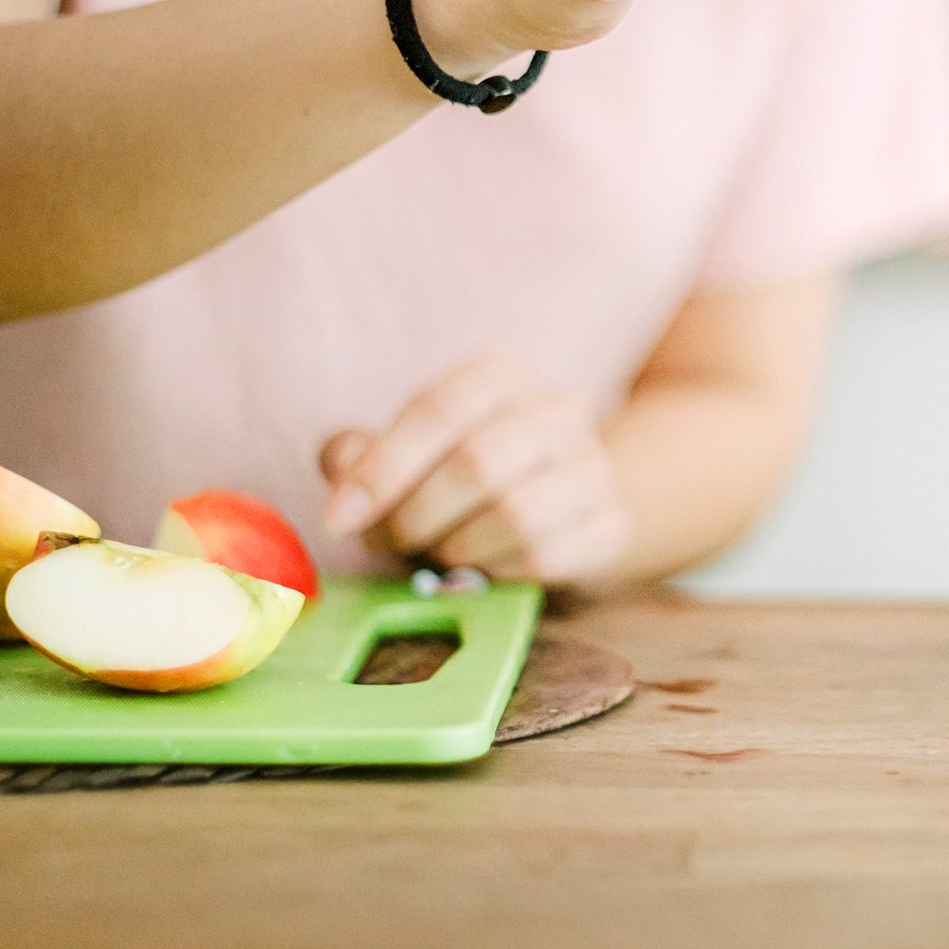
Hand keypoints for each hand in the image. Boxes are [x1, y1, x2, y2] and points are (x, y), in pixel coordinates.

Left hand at [319, 352, 633, 585]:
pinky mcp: (612, 523)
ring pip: (516, 515)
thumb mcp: (410, 452)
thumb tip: (342, 465)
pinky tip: (482, 568)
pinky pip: (545, 558)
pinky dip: (497, 573)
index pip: (438, 408)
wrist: (567, 501)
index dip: (381, 468)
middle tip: (386, 544)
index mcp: (499, 375)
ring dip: (456, 549)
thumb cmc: (466, 476)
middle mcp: (556, 408)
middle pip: (477, 464)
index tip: (337, 519)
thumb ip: (362, 454)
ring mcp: (593, 466)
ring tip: (436, 554)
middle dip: (414, 516)